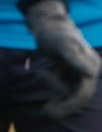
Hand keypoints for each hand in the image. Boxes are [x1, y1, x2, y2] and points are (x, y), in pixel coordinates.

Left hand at [24, 0, 101, 118]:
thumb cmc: (54, 32)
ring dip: (56, 89)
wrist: (47, 22)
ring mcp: (80, 71)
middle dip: (64, 104)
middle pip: (80, 96)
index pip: (84, 92)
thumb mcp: (61, 44)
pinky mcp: (70, 71)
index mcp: (91, 65)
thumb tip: (90, 74)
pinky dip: (54, 84)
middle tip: (47, 110)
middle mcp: (90, 70)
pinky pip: (65, 86)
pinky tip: (42, 73)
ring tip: (40, 74)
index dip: (69, 104)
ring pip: (72, 92)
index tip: (50, 109)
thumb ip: (74, 58)